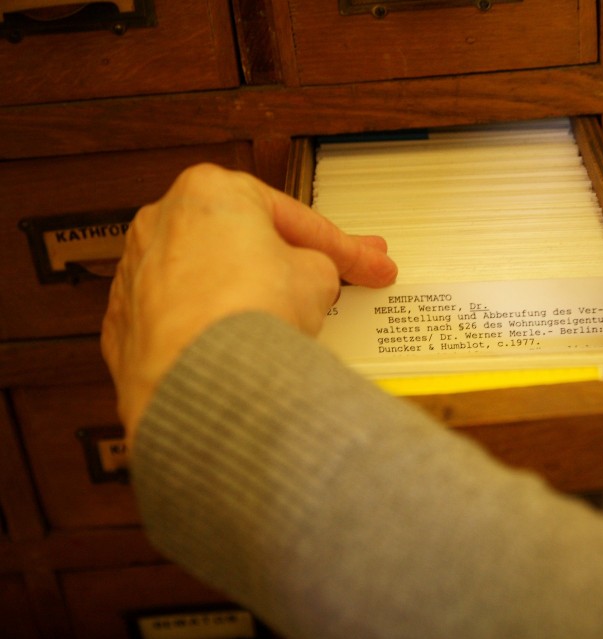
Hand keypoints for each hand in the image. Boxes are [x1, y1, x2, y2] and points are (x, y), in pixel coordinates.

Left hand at [101, 164, 396, 436]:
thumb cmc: (248, 313)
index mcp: (210, 190)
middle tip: (331, 282)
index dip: (344, 248)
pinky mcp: (126, 325)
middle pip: (244, 243)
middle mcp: (162, 222)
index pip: (295, 220)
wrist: (203, 377)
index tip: (369, 265)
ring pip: (209, 279)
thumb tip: (307, 277)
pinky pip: (183, 319)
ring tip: (284, 323)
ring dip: (245, 295)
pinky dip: (210, 329)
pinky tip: (239, 347)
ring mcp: (137, 274)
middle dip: (288, 264)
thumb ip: (316, 266)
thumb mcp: (318, 276)